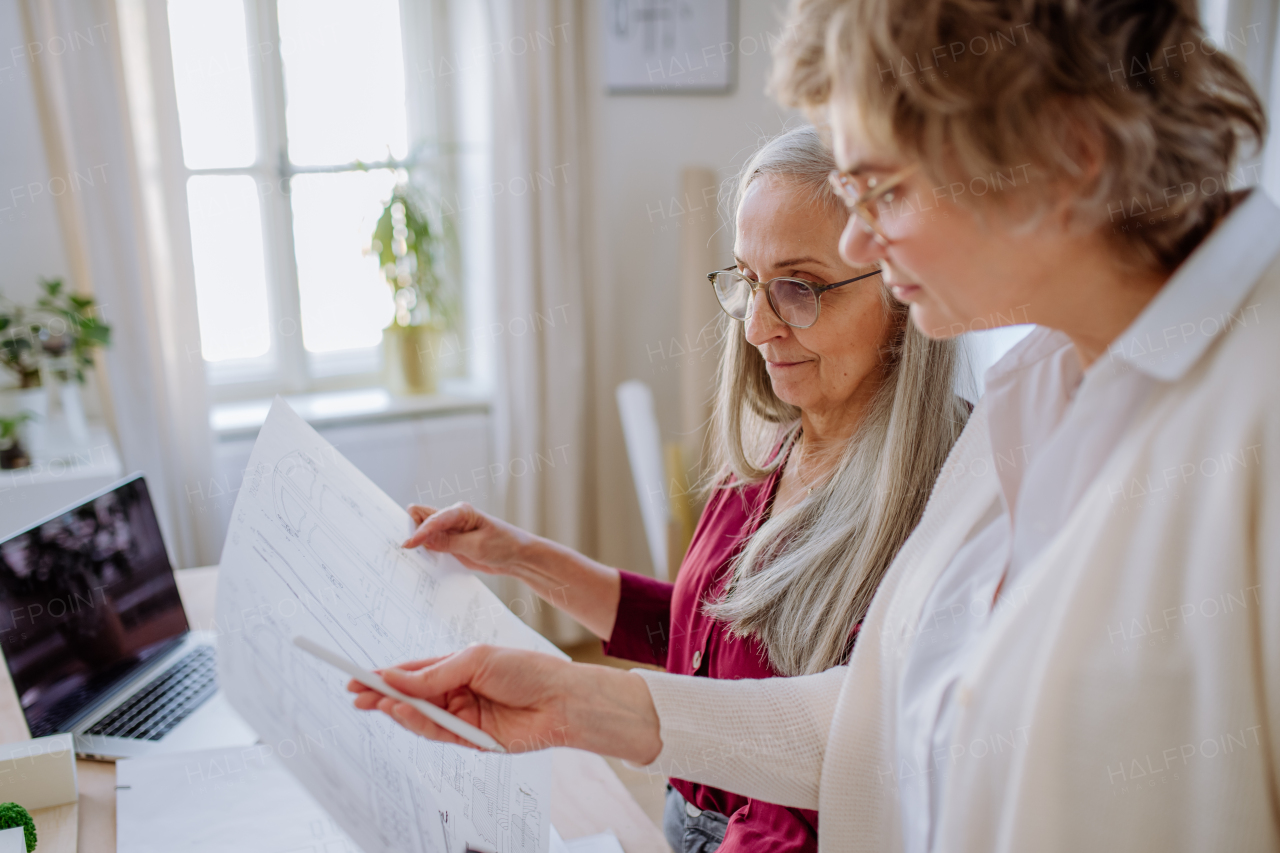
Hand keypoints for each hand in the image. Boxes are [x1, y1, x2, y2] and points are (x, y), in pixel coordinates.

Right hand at [347, 645, 661, 761]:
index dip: (386, 675)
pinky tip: (404, 712)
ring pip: (420, 718)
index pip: (413, 673)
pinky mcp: (470, 740)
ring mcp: (462, 717)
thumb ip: (435, 673)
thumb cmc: (526, 670)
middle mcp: (456, 693)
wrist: (560, 699)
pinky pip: (437, 734)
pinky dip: (419, 724)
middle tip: (355, 695)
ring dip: (398, 710)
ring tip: (379, 702)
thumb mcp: (475, 660)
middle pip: (411, 698)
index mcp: (457, 667)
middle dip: (382, 696)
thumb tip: (396, 677)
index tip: (358, 675)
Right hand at [403, 502, 533, 573]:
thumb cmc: (504, 545)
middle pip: (422, 517)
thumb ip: (450, 543)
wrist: (518, 557)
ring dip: (417, 542)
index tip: (408, 545)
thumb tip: (425, 540)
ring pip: (425, 531)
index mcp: (461, 512)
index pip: (433, 518)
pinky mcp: (452, 544)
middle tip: (402, 546)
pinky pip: (433, 545)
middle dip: (412, 530)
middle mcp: (453, 518)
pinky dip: (426, 551)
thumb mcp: (476, 546)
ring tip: (406, 555)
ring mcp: (451, 531)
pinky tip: (420, 562)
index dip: (419, 532)